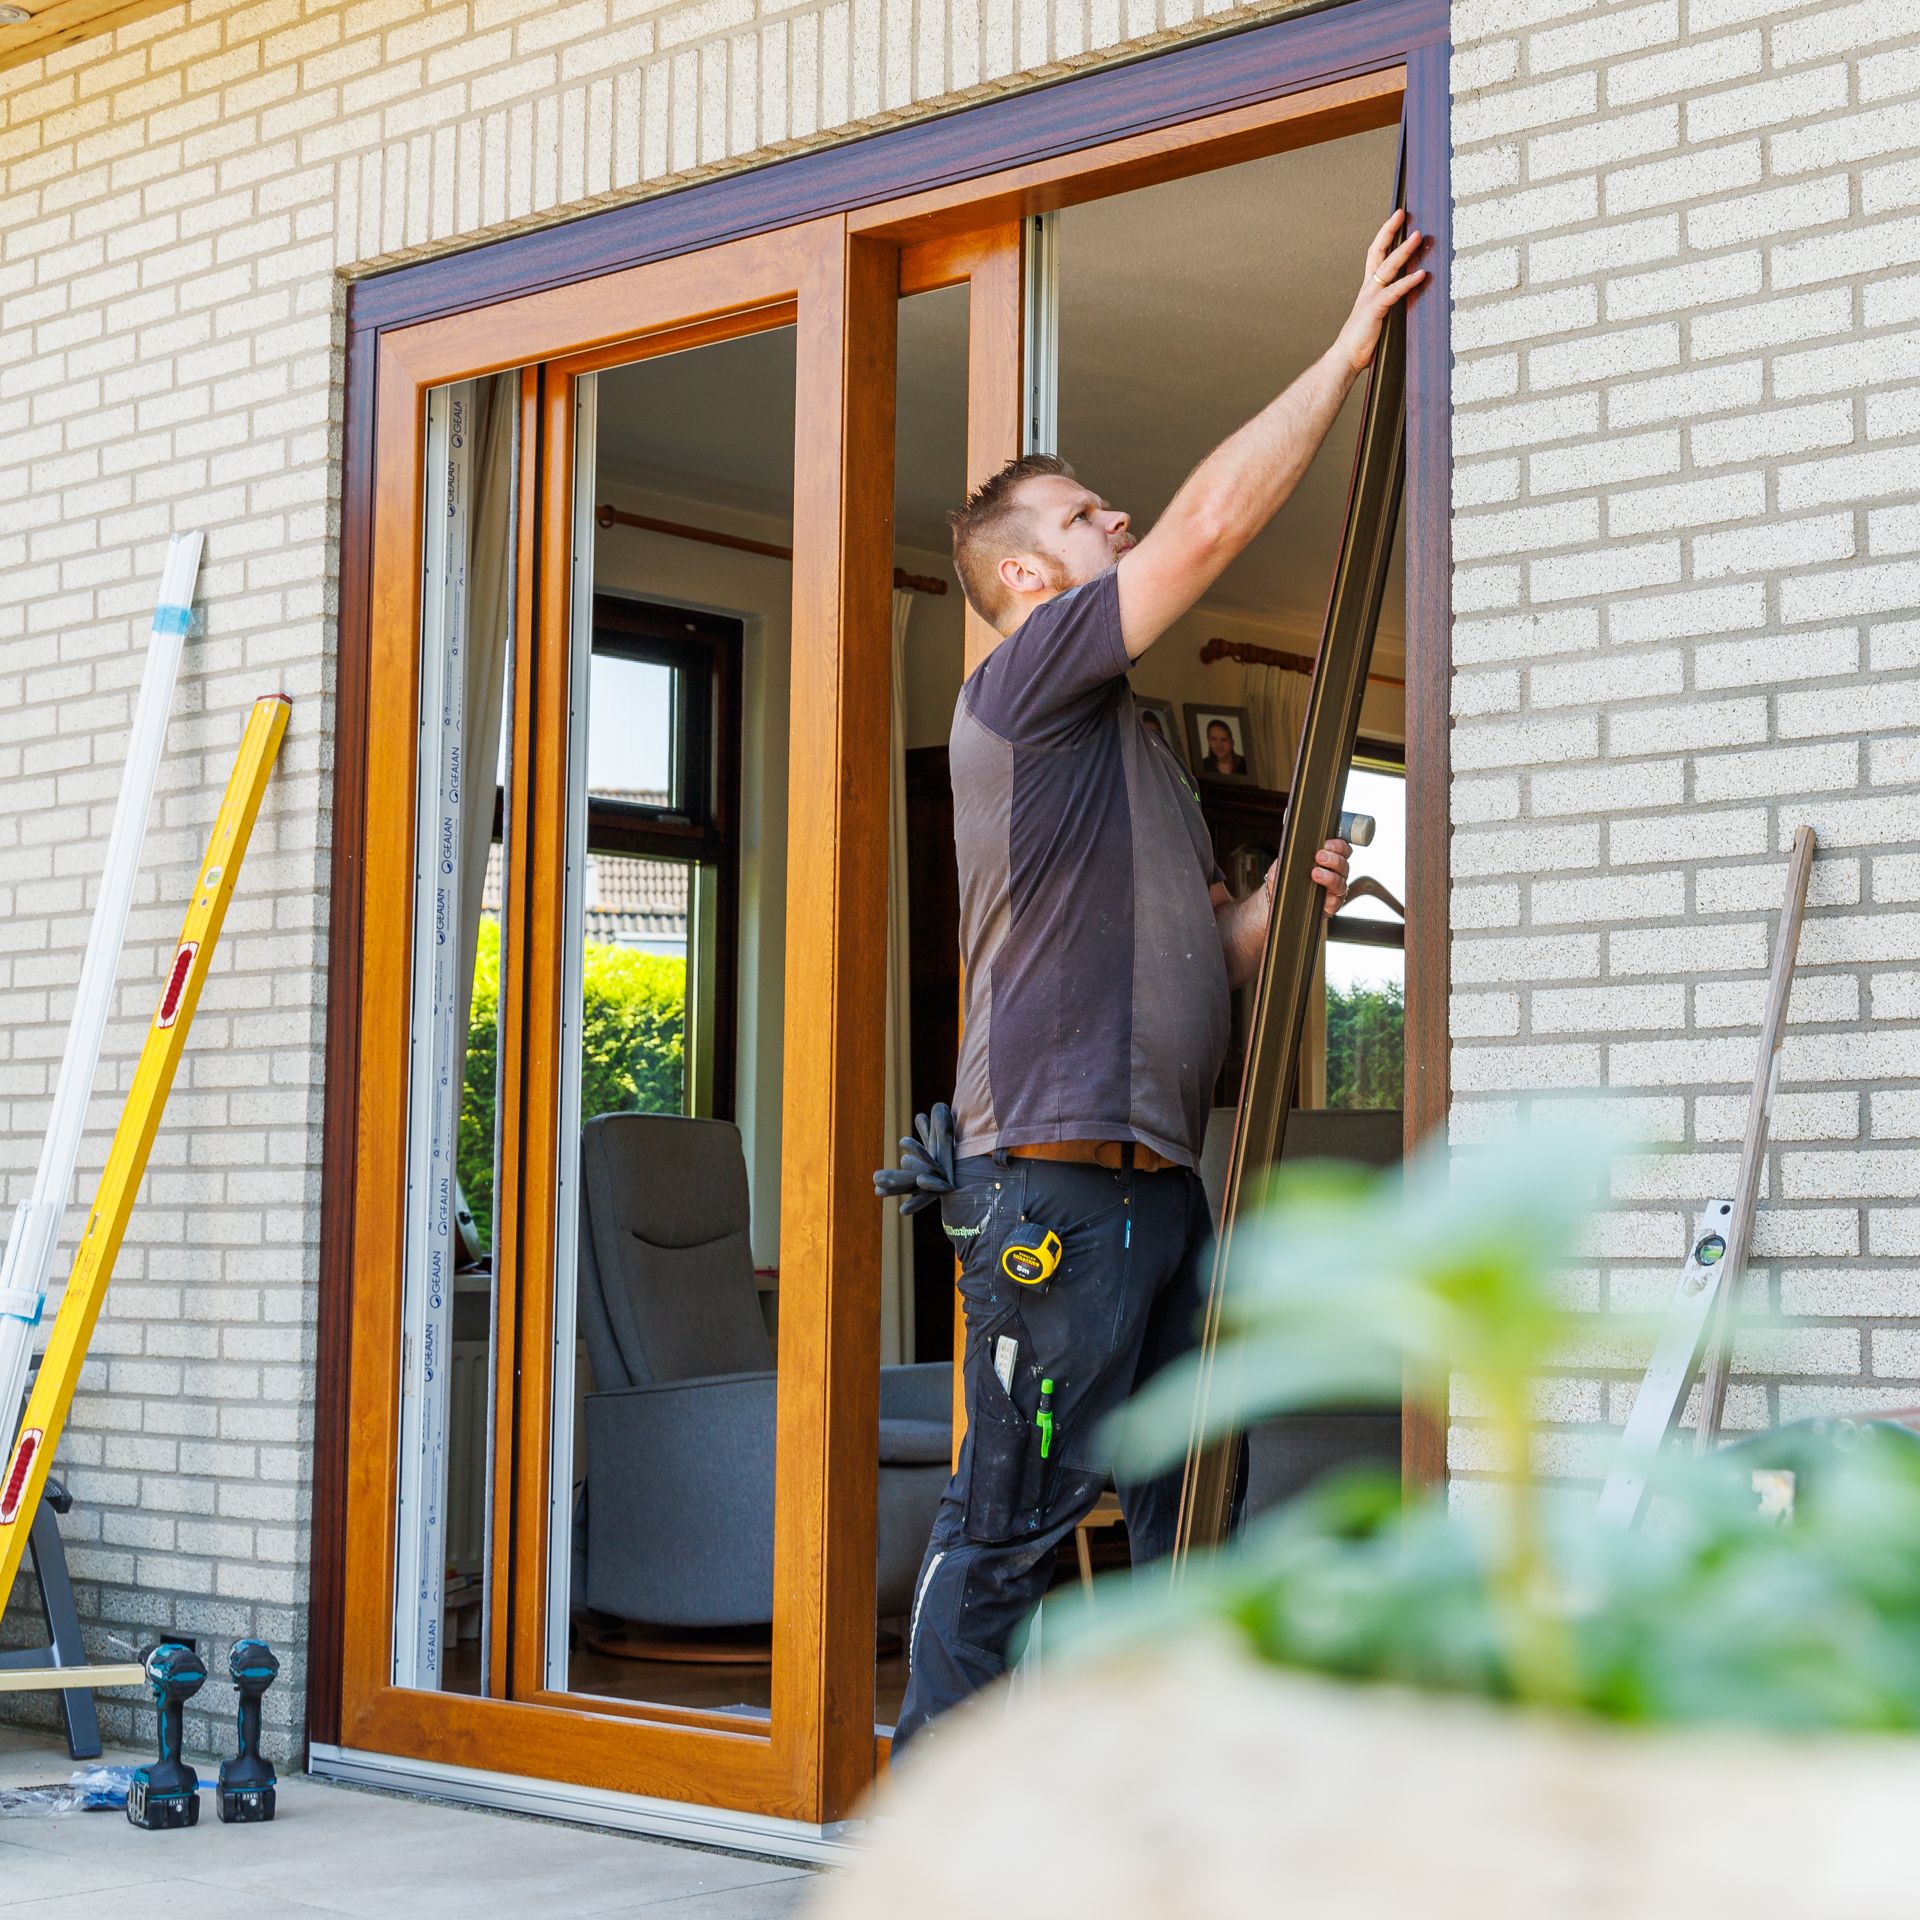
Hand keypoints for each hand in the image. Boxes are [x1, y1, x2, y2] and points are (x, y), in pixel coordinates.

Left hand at [1259, 837, 1350, 917]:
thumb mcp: (1286, 861)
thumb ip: (1295, 852)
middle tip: (1319, 856)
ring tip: (1315, 873)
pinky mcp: (1330, 906)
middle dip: (1334, 859)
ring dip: (1330, 877)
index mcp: (1328, 860)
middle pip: (1344, 865)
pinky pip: (1336, 902)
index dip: (1338, 846)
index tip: (1326, 844)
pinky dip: (1329, 897)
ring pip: (1341, 883)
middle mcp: (1335, 874)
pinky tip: (1319, 893)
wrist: (1275, 900)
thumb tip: (1298, 844)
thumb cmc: (1284, 878)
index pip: (1342, 850)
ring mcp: (1334, 891)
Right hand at [1335, 210, 1427, 373]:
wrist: (1345, 358)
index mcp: (1368, 290)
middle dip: (1389, 231)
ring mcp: (1370, 298)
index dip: (1384, 236)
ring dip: (1404, 251)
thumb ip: (1389, 306)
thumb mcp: (1377, 318)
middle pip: (1377, 252)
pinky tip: (1421, 274)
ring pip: (1388, 267)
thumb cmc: (1361, 343)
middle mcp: (1368, 289)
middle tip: (1402, 214)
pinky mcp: (1375, 309)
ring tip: (1418, 237)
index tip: (1395, 220)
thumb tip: (1406, 300)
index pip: (1375, 256)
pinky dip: (1408, 282)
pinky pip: (1394, 292)